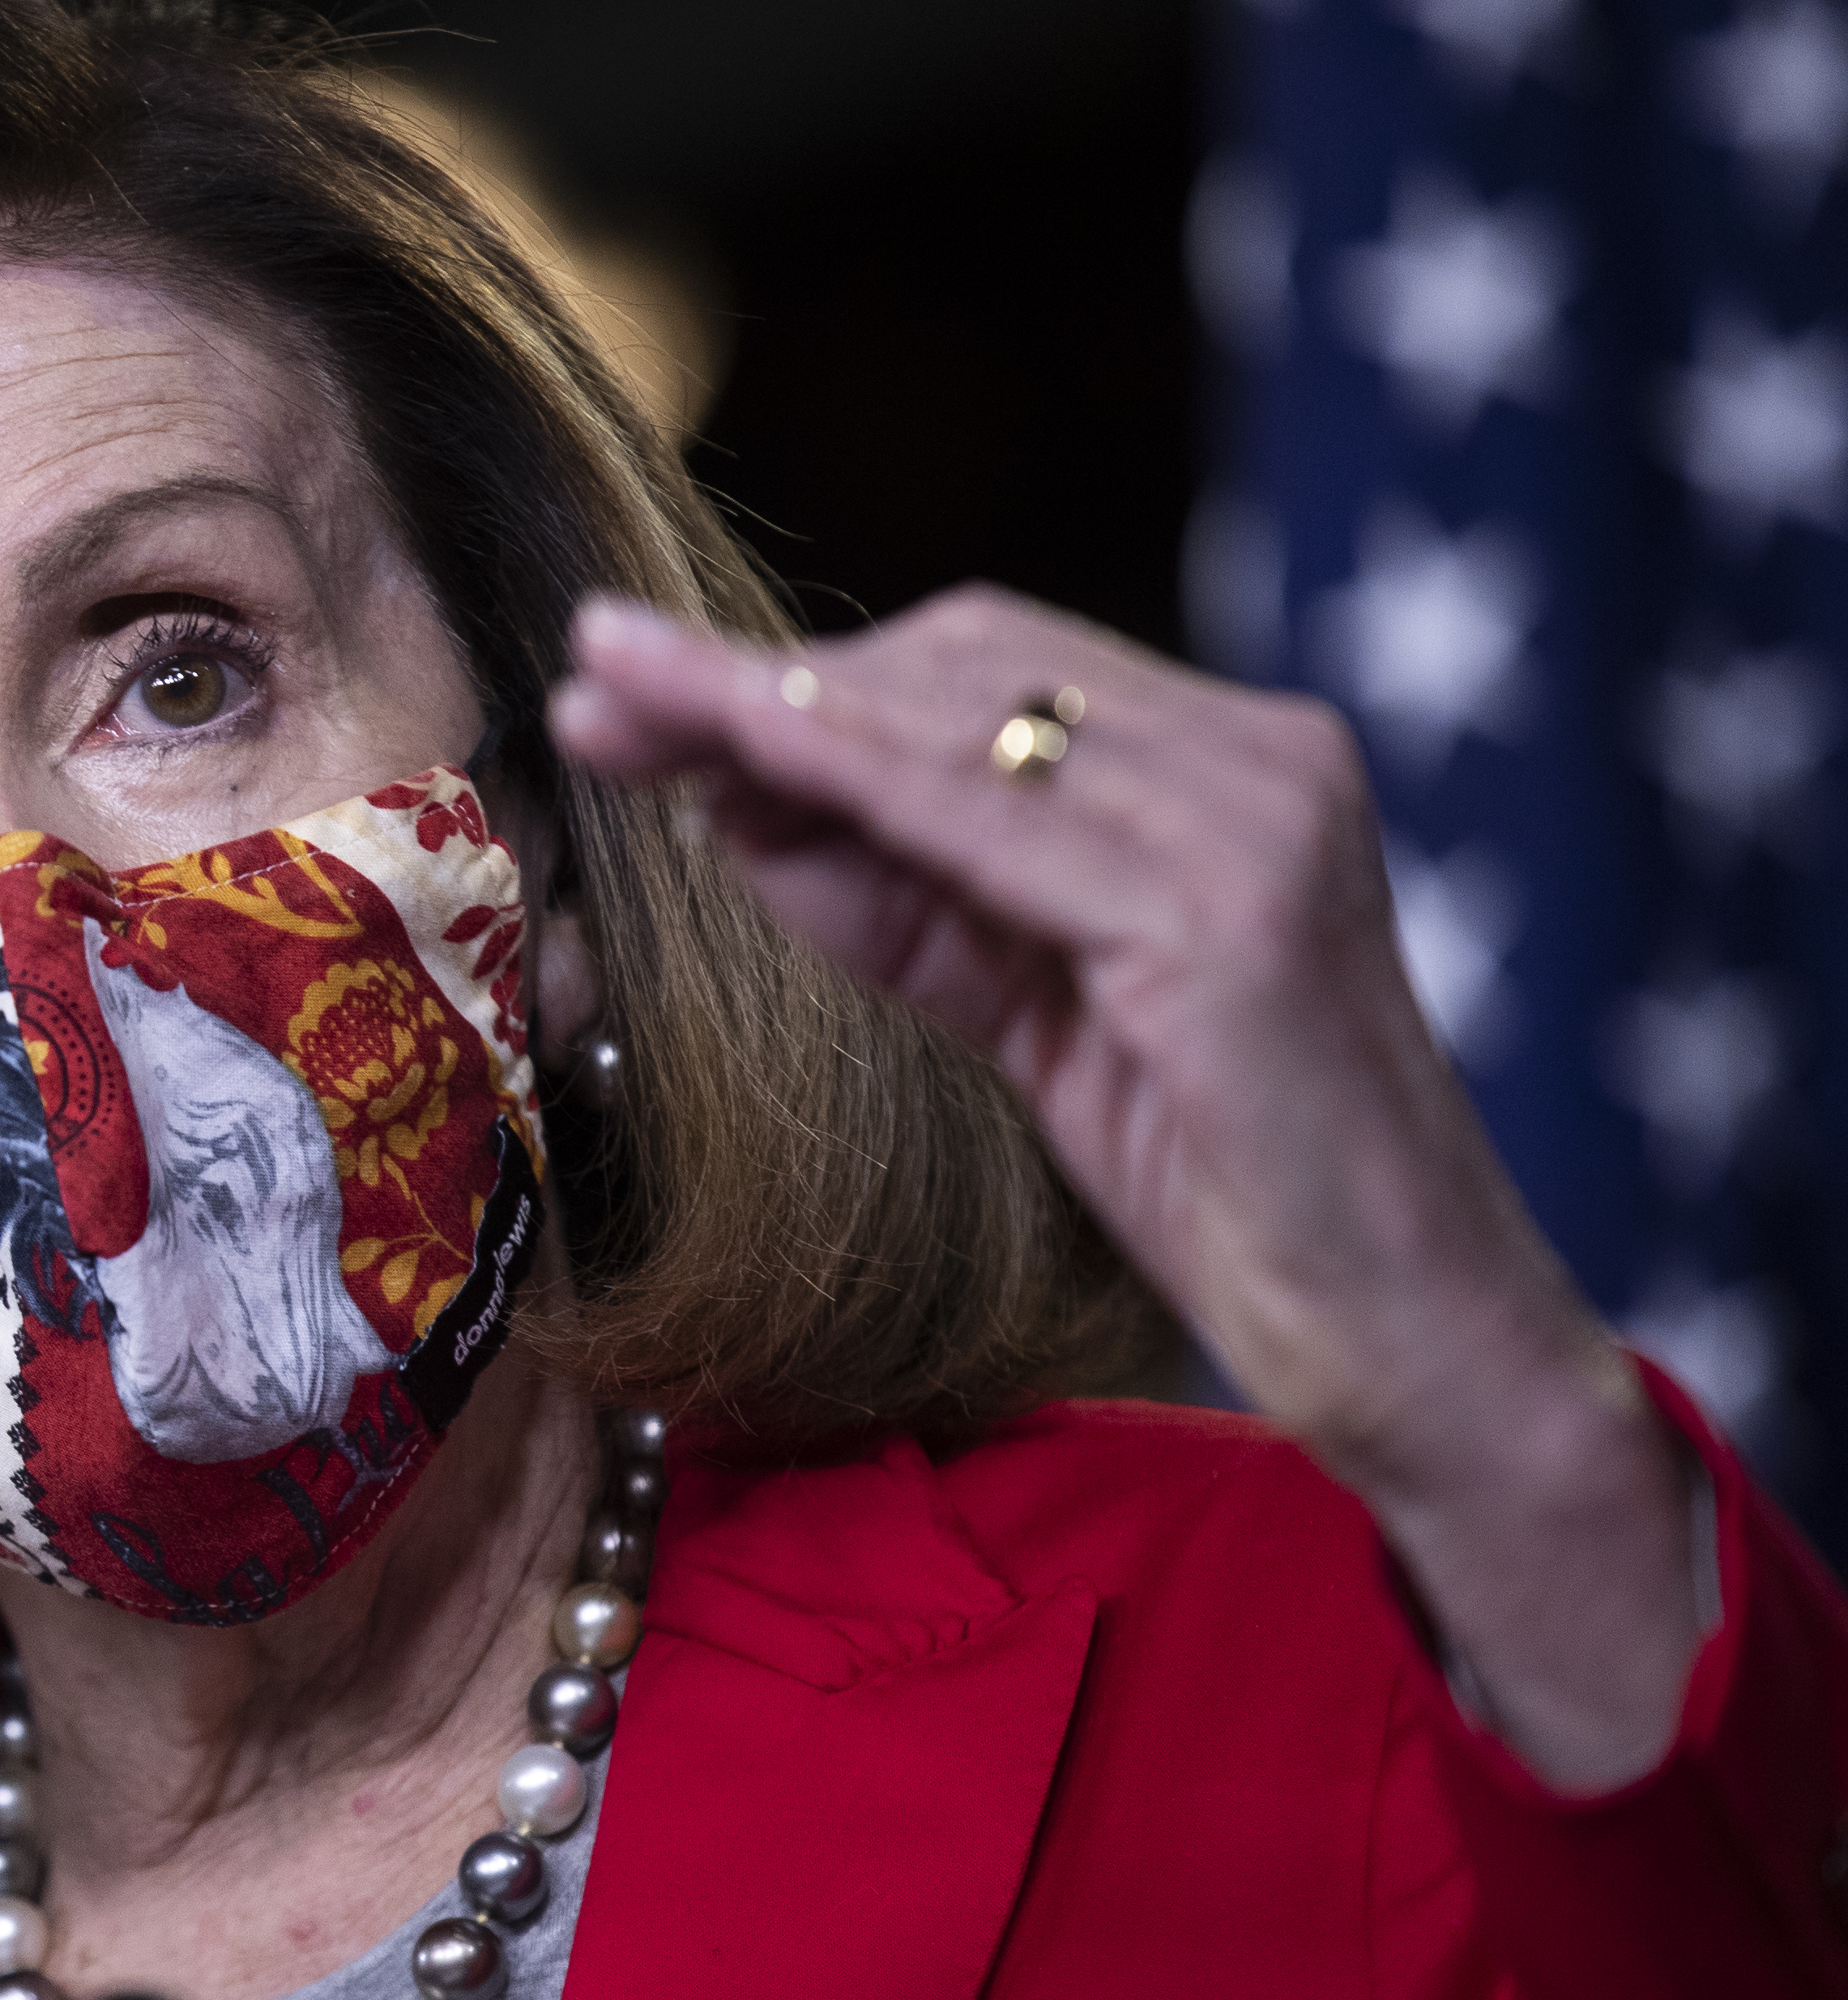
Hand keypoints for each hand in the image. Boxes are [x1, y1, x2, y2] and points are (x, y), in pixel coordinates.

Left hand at [548, 584, 1695, 1787]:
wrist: (1407, 1337)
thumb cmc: (1220, 1180)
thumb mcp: (1023, 1009)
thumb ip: (903, 899)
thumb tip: (734, 799)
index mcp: (1229, 763)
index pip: (981, 667)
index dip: (795, 671)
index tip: (628, 677)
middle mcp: (1263, 758)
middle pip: (962, 662)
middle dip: (759, 677)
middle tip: (592, 681)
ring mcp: (1261, 825)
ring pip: (967, 720)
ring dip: (770, 709)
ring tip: (618, 704)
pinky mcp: (1233, 924)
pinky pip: (1001, 827)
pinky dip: (859, 789)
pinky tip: (743, 775)